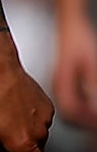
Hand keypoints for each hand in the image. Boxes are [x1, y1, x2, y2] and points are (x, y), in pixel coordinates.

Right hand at [53, 10, 96, 128]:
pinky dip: (81, 107)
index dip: (85, 122)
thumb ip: (93, 86)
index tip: (96, 125)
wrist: (70, 25)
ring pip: (68, 108)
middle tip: (95, 126)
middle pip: (68, 114)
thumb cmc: (80, 40)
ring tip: (94, 119)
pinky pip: (70, 101)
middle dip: (83, 123)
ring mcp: (60, 84)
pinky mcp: (64, 81)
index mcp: (63, 83)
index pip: (71, 111)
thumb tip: (95, 108)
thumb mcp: (91, 64)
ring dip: (82, 116)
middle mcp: (59, 86)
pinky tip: (91, 106)